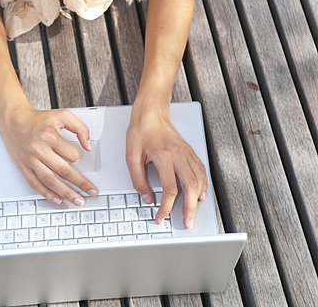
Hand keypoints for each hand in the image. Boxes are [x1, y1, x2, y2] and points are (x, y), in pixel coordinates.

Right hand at [0, 102, 97, 205]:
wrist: (14, 120)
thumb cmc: (38, 119)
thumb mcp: (63, 115)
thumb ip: (80, 128)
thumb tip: (88, 145)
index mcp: (49, 136)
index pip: (71, 153)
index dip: (78, 156)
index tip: (79, 158)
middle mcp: (39, 149)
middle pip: (63, 171)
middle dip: (79, 183)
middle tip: (90, 192)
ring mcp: (30, 160)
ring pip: (50, 180)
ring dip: (65, 193)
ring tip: (77, 200)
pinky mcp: (23, 167)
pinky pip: (35, 183)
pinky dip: (47, 193)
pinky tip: (57, 199)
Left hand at [126, 104, 206, 227]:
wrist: (151, 112)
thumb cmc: (140, 131)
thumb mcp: (131, 156)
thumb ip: (138, 179)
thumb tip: (147, 198)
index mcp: (163, 156)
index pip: (170, 189)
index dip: (166, 207)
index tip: (160, 216)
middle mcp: (178, 155)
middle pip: (190, 187)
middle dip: (190, 208)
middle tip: (186, 222)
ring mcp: (186, 152)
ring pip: (199, 179)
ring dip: (198, 198)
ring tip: (193, 211)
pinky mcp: (189, 151)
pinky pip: (201, 170)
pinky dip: (202, 184)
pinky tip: (199, 193)